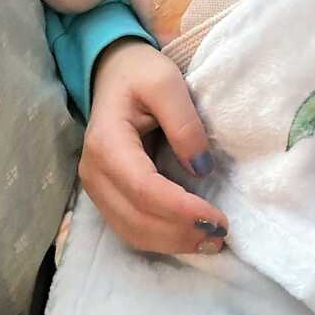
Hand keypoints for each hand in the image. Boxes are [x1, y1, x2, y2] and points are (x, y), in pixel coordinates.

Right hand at [79, 39, 227, 254]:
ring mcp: (96, 187)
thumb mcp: (166, 82)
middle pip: (136, 218)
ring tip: (210, 241)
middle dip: (179, 233)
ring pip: (131, 230)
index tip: (216, 218)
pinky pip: (130, 226)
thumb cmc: (140, 73)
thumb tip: (201, 169)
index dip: (180, 210)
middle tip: (221, 235)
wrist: (113, 72)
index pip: (143, 189)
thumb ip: (184, 122)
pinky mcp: (106, 194)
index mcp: (107, 142)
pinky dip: (160, 237)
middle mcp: (94, 171)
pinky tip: (188, 235)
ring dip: (171, 242)